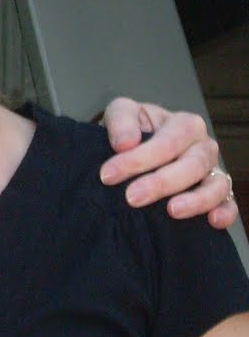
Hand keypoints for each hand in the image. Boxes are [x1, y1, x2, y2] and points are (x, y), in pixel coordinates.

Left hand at [99, 100, 238, 228]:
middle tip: (132, 197)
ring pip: (215, 185)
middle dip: (161, 183)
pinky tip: (213, 221)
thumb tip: (125, 143)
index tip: (108, 175)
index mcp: (184, 125)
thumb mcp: (121, 114)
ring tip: (172, 210)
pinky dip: (225, 212)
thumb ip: (121, 121)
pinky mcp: (216, 195)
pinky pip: (228, 204)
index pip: (167, 142)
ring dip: (196, 200)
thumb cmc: (131, 131)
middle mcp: (203, 147)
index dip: (138, 159)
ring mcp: (212, 172)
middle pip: (193, 165)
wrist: (132, 149)